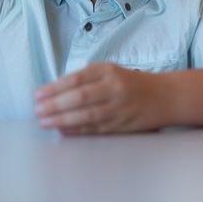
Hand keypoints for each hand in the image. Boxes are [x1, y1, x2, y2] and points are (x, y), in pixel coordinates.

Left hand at [34, 63, 166, 134]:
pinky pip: (96, 128)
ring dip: (62, 120)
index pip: (76, 79)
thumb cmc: (132, 83)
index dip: (54, 88)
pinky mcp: (123, 124)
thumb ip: (86, 79)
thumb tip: (56, 92)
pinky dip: (78, 130)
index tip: (38, 95)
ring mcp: (119, 107)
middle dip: (55, 105)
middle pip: (79, 97)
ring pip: (86, 115)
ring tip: (45, 122)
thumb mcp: (110, 71)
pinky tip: (64, 131)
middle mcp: (114, 87)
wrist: (165, 96)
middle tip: (37, 110)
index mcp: (108, 70)